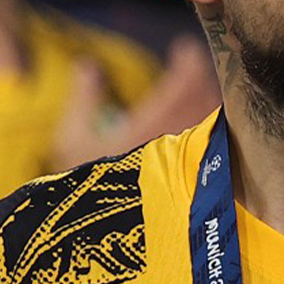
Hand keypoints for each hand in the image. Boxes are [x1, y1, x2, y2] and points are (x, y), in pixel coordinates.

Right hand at [52, 36, 219, 170]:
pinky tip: (202, 123)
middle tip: (192, 66)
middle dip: (200, 78)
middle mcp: (177, 145)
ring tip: (197, 88)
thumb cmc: (82, 186)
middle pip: (203, 100)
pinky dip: (211, 128)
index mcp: (150, 129)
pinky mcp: (194, 177)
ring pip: (209, 121)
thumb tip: (89, 64)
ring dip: (206, 100)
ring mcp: (189, 163)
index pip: (182, 87)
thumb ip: (84, 99)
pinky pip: (212, 145)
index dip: (188, 64)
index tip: (184, 50)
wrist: (96, 233)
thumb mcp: (72, 140)